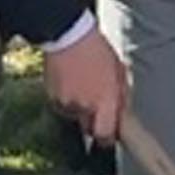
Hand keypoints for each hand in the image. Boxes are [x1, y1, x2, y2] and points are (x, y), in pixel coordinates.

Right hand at [41, 28, 127, 143]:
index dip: (107, 138)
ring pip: (75, 117)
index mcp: (105, 101)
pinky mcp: (52, 98)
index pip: (105, 135)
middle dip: (94, 122)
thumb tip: (122, 113)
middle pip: (89, 129)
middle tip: (97, 106)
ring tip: (83, 86)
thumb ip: (121, 96)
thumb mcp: (119, 72)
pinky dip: (67, 100)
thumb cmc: (97, 51)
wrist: (69, 36)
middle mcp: (85, 106)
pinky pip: (62, 107)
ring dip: (80, 109)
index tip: (110, 135)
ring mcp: (67, 103)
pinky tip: (71, 82)